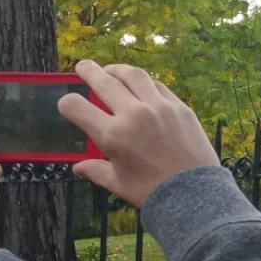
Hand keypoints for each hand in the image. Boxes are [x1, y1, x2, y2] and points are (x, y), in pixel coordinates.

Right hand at [58, 61, 220, 207]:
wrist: (194, 194)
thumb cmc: (152, 192)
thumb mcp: (118, 183)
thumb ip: (96, 170)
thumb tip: (79, 168)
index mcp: (112, 135)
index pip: (76, 107)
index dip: (67, 103)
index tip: (68, 104)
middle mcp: (134, 114)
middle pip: (104, 81)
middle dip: (89, 71)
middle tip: (83, 67)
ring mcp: (159, 107)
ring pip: (134, 75)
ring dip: (118, 70)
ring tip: (111, 71)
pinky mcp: (180, 107)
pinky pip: (159, 86)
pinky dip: (146, 84)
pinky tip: (142, 87)